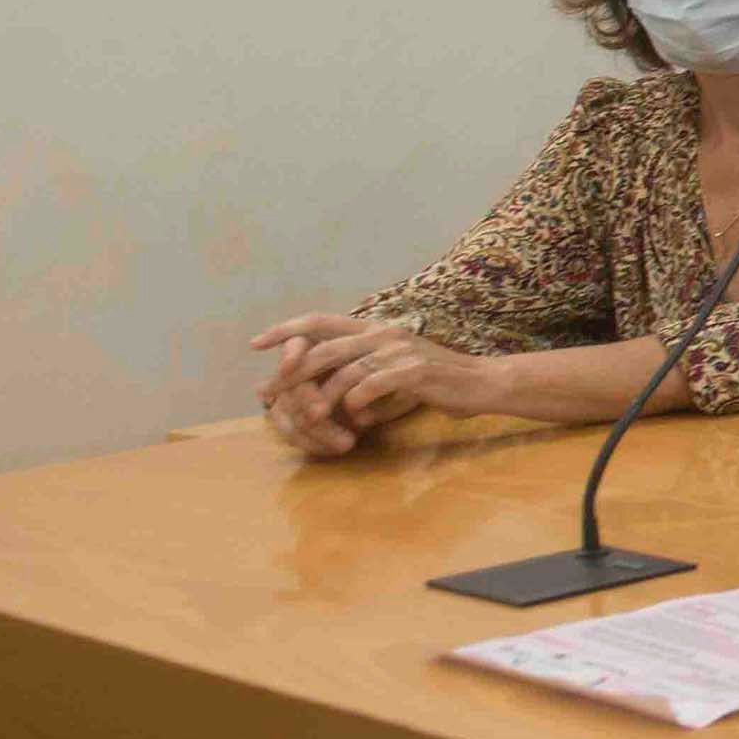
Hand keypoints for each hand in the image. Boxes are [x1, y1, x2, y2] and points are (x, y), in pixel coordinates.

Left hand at [246, 314, 488, 456]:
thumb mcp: (390, 371)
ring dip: (325, 396)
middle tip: (270, 392)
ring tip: (312, 417)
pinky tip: (357, 419)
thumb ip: (357, 375)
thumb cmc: (434, 382)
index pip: (320, 320)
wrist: (482, 383)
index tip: (256, 343)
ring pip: (347, 369)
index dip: (286, 330)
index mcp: (374, 329)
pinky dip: (359, 403)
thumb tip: (316, 393)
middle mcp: (384, 333)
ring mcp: (401, 350)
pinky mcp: (417, 370)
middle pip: (324, 347)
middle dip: (292, 372)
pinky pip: (375, 384)